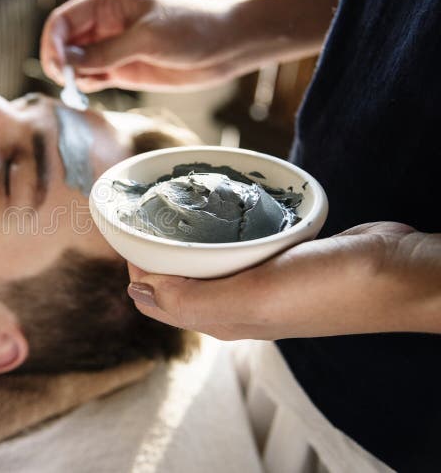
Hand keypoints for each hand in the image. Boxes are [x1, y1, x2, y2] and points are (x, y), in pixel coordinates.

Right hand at [40, 0, 237, 92]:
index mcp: (108, 2)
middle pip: (64, 42)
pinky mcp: (122, 70)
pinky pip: (92, 77)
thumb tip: (69, 63)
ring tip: (78, 88)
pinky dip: (84, 85)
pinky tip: (90, 90)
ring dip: (70, 76)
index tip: (58, 66)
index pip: (63, 20)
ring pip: (75, 63)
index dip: (54, 42)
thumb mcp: (148, 38)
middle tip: (65, 82)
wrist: (226, 47)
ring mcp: (112, 48)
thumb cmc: (192, 29)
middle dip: (59, 61)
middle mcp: (105, 24)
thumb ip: (107, 52)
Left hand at [126, 222, 440, 339]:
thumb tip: (137, 293)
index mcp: (222, 319)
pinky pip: (238, 242)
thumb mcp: (252, 298)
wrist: (395, 273)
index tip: (125, 229)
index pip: (159, 297)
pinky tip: (218, 205)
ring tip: (171, 203)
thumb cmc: (325, 290)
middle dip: (154, 249)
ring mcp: (261, 280)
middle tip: (143, 208)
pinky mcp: (282, 257)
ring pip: (206, 259)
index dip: (136, 266)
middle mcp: (237, 303)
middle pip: (178, 277)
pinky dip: (220, 226)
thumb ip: (193, 300)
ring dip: (185, 236)